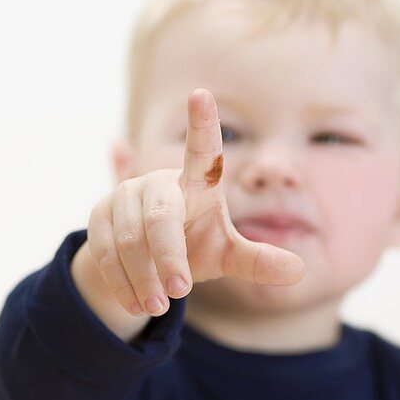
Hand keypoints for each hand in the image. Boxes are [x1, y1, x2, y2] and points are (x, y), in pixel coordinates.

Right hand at [87, 88, 304, 315]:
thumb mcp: (227, 254)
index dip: (202, 124)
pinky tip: (137, 304)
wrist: (145, 258)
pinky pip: (105, 252)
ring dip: (144, 278)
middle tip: (180, 292)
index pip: (202, 150)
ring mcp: (124, 196)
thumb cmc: (196, 243)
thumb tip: (300, 270)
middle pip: (160, 218)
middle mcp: (159, 182)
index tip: (201, 93)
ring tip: (158, 306)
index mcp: (197, 183)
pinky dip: (121, 282)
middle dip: (169, 257)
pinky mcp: (98, 216)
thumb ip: (258, 262)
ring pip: (129, 241)